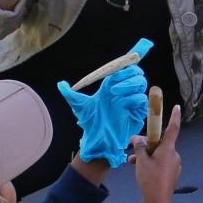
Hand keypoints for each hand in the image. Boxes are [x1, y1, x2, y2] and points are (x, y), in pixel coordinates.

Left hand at [58, 46, 152, 167]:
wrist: (98, 140)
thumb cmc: (91, 123)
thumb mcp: (79, 106)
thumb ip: (70, 94)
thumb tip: (60, 84)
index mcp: (113, 85)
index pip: (125, 68)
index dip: (126, 62)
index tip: (119, 62)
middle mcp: (125, 90)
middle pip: (136, 73)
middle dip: (128, 72)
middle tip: (114, 79)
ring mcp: (132, 100)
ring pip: (141, 83)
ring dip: (128, 84)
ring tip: (113, 91)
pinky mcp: (139, 111)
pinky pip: (141, 99)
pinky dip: (133, 98)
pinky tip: (122, 104)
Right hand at [132, 104, 182, 202]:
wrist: (158, 202)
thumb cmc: (150, 179)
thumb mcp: (141, 161)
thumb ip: (139, 147)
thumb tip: (137, 139)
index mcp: (168, 149)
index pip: (173, 128)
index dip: (174, 117)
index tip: (176, 107)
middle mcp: (174, 155)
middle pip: (160, 143)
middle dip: (146, 144)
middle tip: (132, 148)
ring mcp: (174, 165)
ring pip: (158, 154)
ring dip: (146, 156)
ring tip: (131, 163)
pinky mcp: (171, 174)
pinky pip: (160, 163)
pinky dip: (151, 164)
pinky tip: (140, 170)